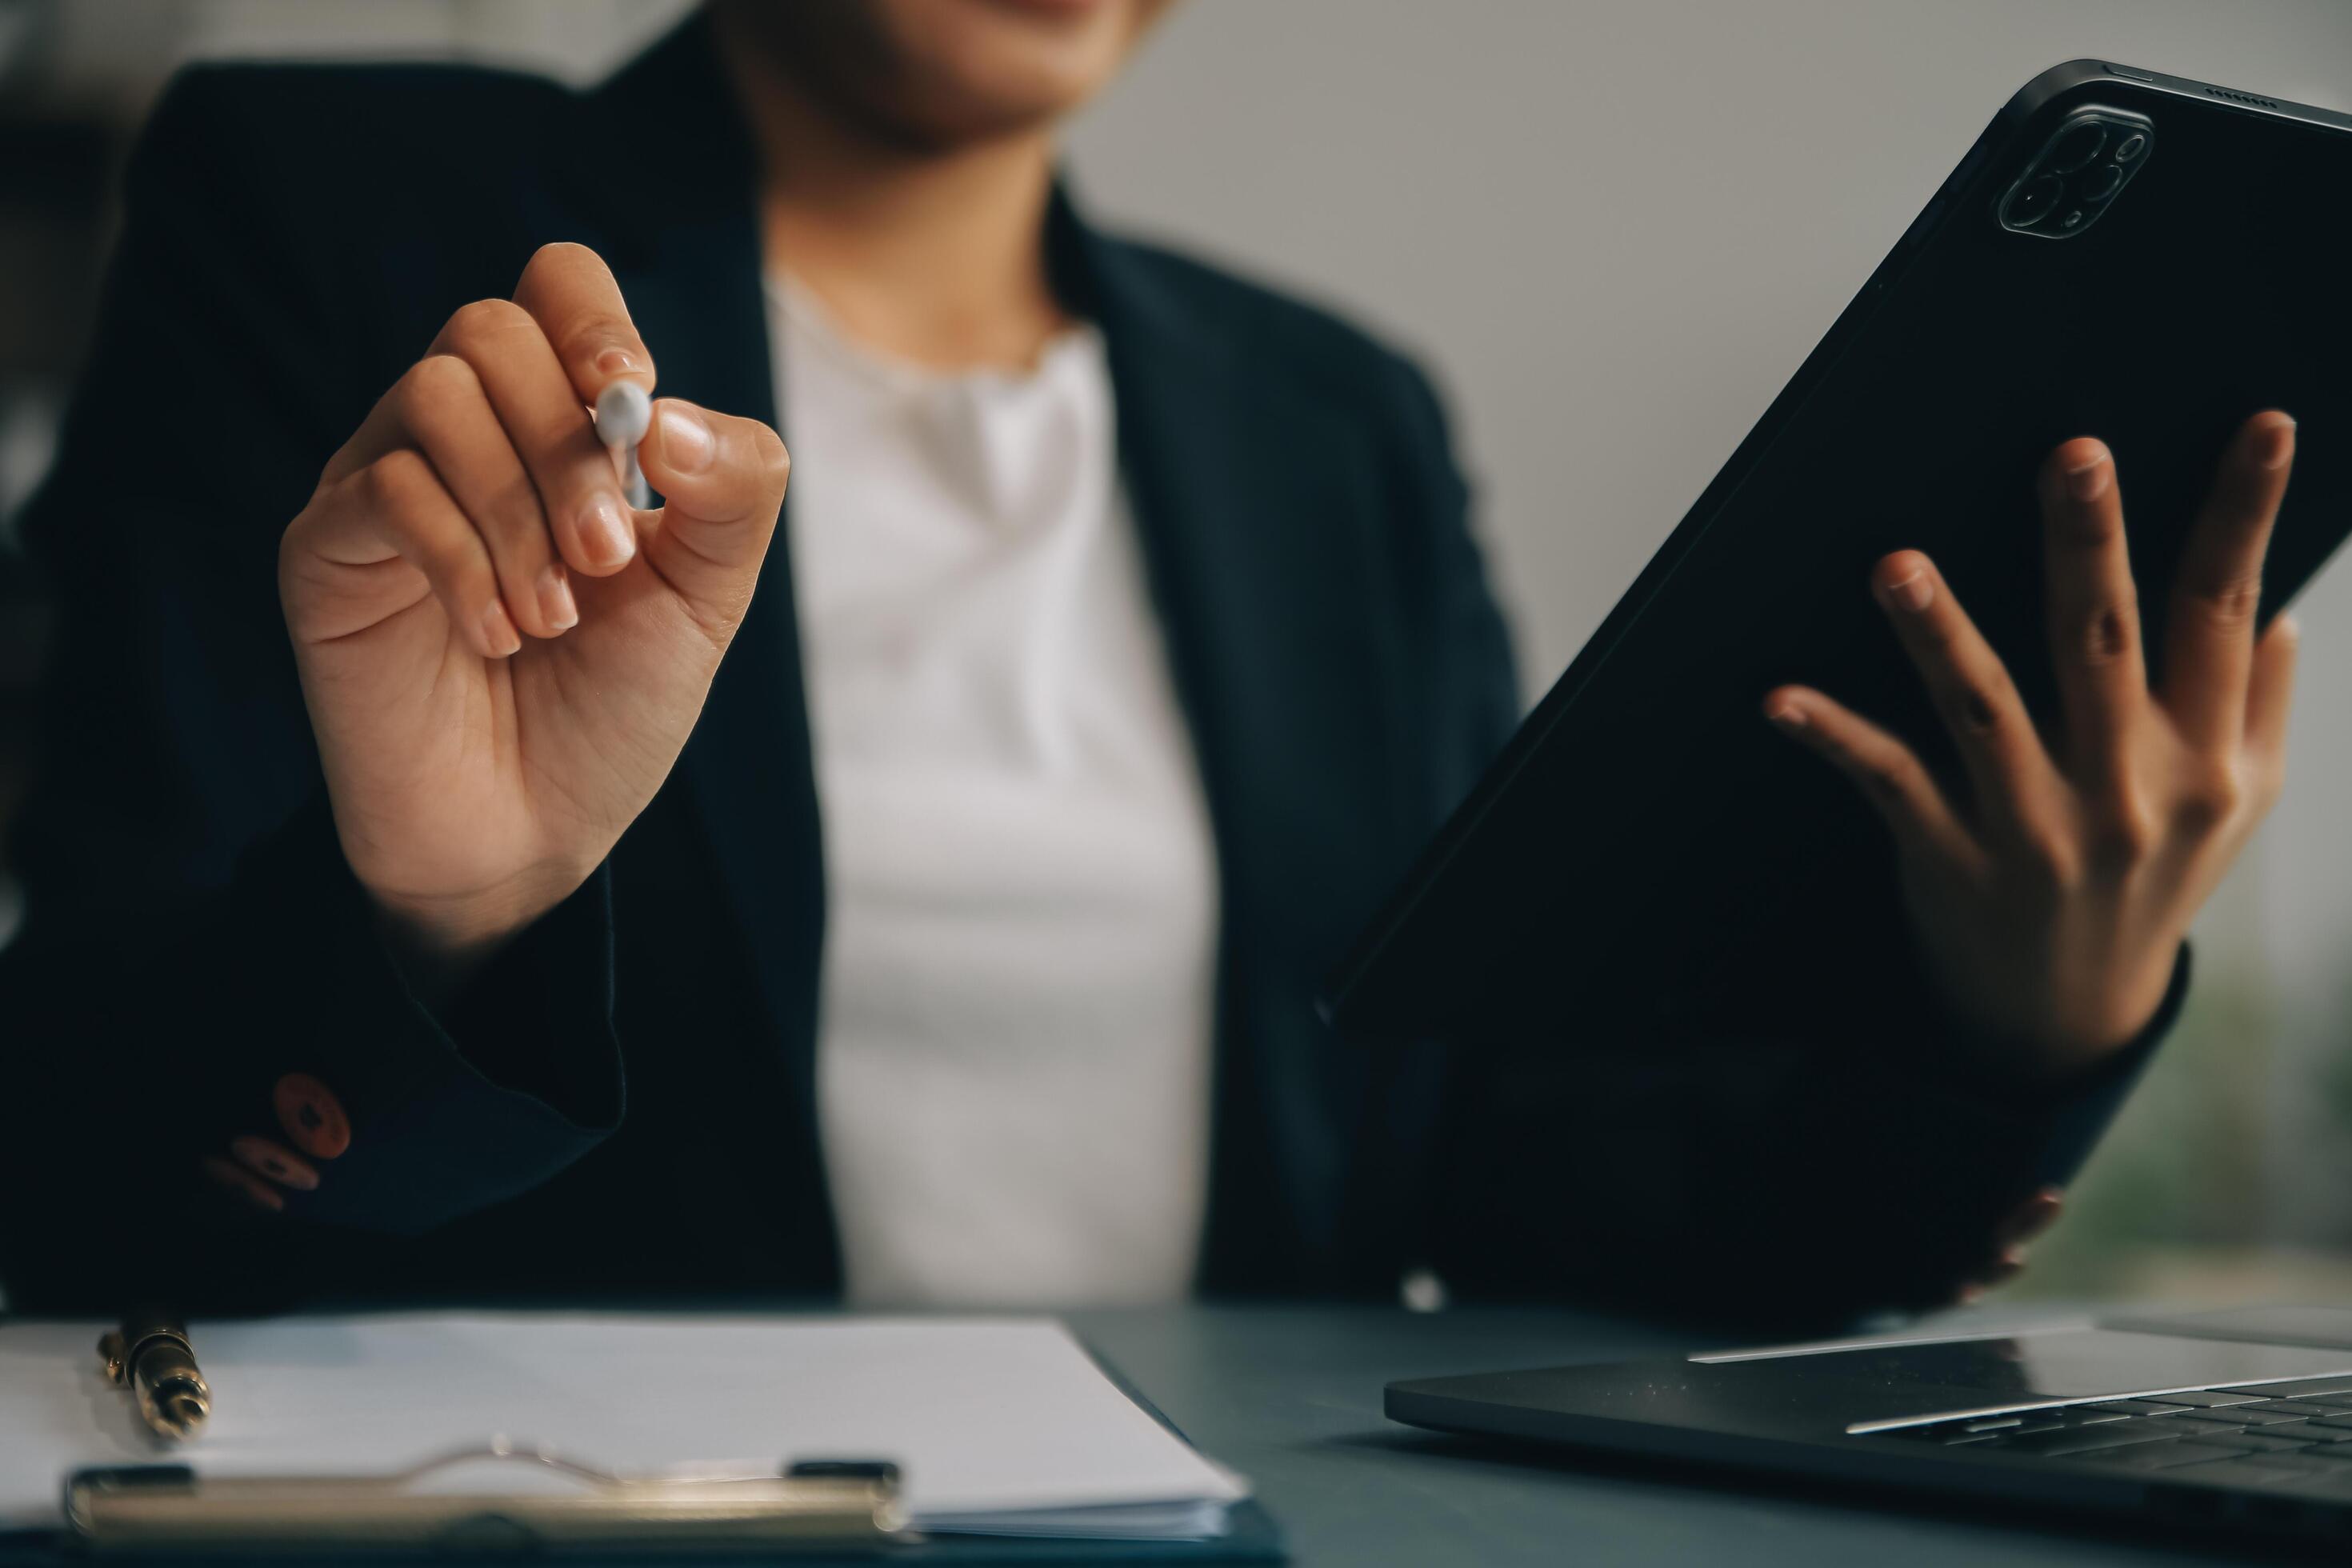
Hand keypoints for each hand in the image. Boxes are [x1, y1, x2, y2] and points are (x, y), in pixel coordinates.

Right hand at [280, 244, 789, 986]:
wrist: (532, 831)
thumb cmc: (612, 705)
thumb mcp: (709, 598)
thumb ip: (734, 493)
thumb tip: (669, 412)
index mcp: (559, 423)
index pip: (556, 284)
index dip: (593, 317)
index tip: (630, 404)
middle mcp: (464, 431)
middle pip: (490, 331)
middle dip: (567, 448)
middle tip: (607, 562)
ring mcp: (384, 480)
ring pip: (435, 398)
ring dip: (517, 512)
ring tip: (554, 619)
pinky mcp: (327, 546)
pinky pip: (384, 490)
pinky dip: (461, 563)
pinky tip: (498, 637)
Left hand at [1765, 411, 2298, 1078]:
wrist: (2069, 1016)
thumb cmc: (2152, 881)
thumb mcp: (2237, 808)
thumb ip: (2260, 706)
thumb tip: (2277, 608)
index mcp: (2204, 756)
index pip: (2225, 610)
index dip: (2247, 514)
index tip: (2267, 424)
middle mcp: (2126, 786)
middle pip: (2103, 643)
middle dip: (2089, 544)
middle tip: (2073, 452)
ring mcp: (2036, 826)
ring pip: (1984, 708)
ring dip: (1938, 633)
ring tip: (1898, 564)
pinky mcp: (1950, 858)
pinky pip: (1888, 783)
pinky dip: (1833, 737)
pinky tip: (1780, 698)